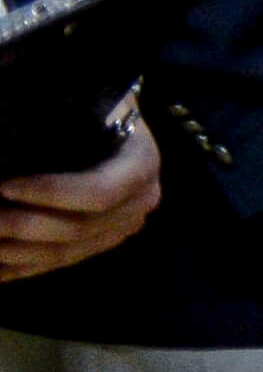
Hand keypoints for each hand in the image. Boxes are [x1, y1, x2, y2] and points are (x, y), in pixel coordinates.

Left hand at [0, 112, 161, 282]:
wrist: (107, 124)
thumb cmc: (93, 106)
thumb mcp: (86, 103)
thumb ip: (55, 117)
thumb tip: (11, 139)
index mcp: (141, 164)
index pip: (100, 193)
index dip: (51, 194)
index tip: (5, 186)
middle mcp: (138, 204)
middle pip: (77, 229)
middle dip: (21, 226)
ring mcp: (119, 229)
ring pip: (63, 254)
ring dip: (14, 252)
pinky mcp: (97, 245)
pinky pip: (56, 264)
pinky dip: (18, 268)